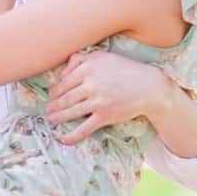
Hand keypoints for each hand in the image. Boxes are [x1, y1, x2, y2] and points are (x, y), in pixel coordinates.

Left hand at [46, 50, 172, 145]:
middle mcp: (91, 84)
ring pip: (70, 112)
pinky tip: (62, 138)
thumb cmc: (125, 69)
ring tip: (51, 120)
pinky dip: (71, 136)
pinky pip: (84, 128)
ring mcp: (97, 101)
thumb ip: (81, 59)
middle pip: (65, 98)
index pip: (64, 82)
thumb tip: (63, 72)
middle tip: (48, 110)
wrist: (149, 86)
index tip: (52, 96)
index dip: (55, 91)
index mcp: (88, 68)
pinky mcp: (105, 116)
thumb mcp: (103, 57)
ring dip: (58, 118)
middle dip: (53, 106)